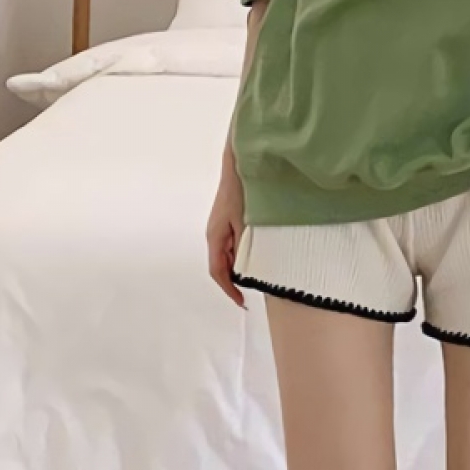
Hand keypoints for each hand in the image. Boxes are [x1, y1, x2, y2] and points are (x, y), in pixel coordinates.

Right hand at [206, 157, 246, 307]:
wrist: (238, 167)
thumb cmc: (240, 191)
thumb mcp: (244, 221)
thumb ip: (244, 244)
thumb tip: (245, 267)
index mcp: (215, 237)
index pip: (218, 271)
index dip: (229, 289)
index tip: (241, 302)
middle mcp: (215, 235)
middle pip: (222, 266)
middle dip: (234, 281)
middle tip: (251, 292)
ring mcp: (221, 229)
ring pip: (227, 256)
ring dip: (239, 268)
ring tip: (255, 277)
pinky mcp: (228, 223)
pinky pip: (232, 245)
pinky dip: (241, 255)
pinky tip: (254, 255)